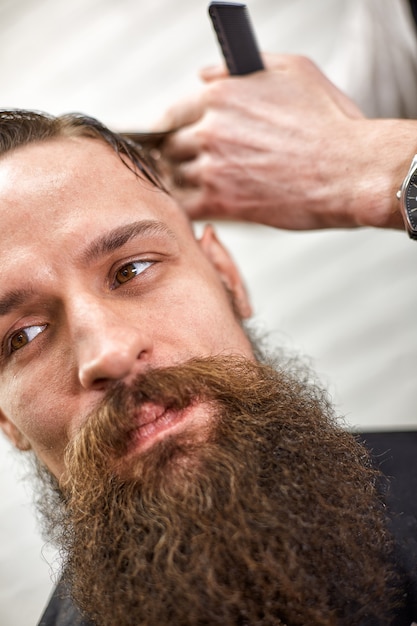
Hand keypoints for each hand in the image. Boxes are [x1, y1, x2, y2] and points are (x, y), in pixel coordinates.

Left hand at [156, 54, 409, 230]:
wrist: (349, 170)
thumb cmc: (328, 122)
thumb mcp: (290, 70)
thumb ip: (238, 69)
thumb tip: (204, 73)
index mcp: (220, 95)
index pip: (171, 113)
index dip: (169, 128)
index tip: (170, 138)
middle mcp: (210, 130)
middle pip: (168, 147)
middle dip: (174, 156)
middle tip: (182, 165)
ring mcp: (212, 168)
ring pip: (174, 177)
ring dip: (180, 182)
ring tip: (193, 186)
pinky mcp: (221, 202)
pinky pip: (185, 205)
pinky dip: (186, 206)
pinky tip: (197, 205)